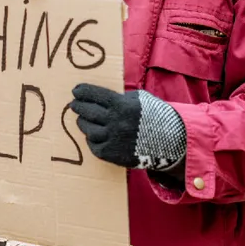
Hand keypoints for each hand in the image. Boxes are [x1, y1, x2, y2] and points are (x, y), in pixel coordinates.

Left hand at [71, 84, 185, 170]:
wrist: (170, 141)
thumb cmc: (155, 116)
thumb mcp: (140, 98)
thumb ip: (121, 97)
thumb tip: (100, 97)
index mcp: (121, 105)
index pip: (95, 95)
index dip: (83, 92)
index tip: (76, 91)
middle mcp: (115, 122)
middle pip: (87, 112)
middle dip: (78, 106)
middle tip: (74, 104)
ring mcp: (113, 139)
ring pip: (88, 130)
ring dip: (83, 123)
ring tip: (82, 120)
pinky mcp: (113, 154)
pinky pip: (94, 146)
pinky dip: (92, 140)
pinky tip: (93, 135)